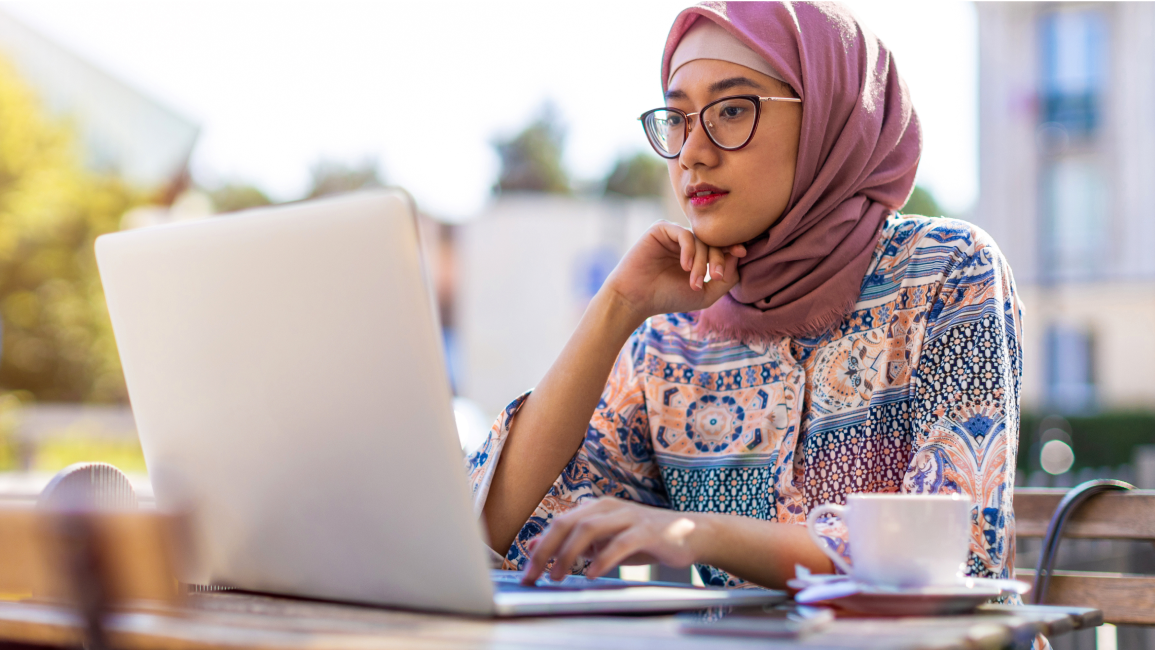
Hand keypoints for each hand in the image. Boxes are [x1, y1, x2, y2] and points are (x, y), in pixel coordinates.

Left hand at [520, 497, 704, 583]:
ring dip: (569, 553)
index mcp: (596, 508)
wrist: (691, 533)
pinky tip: (592, 573)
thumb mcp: (605, 541)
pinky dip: (603, 558)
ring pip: (590, 528)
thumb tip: (538, 545)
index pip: (559, 523)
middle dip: (547, 550)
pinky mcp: (648, 530)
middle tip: (534, 574)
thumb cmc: (645, 539)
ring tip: (558, 575)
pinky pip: (621, 542)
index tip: (527, 571)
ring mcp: (629, 517)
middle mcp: (609, 507)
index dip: (540, 547)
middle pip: (568, 523)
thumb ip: (575, 542)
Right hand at [602, 221, 745, 322]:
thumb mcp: (705, 295)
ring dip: (702, 261)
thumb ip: (727, 279)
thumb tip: (739, 256)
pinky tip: (685, 267)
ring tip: (695, 281)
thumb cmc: (668, 298)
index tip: (742, 253)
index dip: (733, 247)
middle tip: (717, 277)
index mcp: (697, 254)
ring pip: (700, 239)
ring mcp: (673, 234)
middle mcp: (686, 242)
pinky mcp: (660, 229)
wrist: (636, 298)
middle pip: (714, 241)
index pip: (720, 245)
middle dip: (719, 259)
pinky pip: (684, 234)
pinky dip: (690, 250)